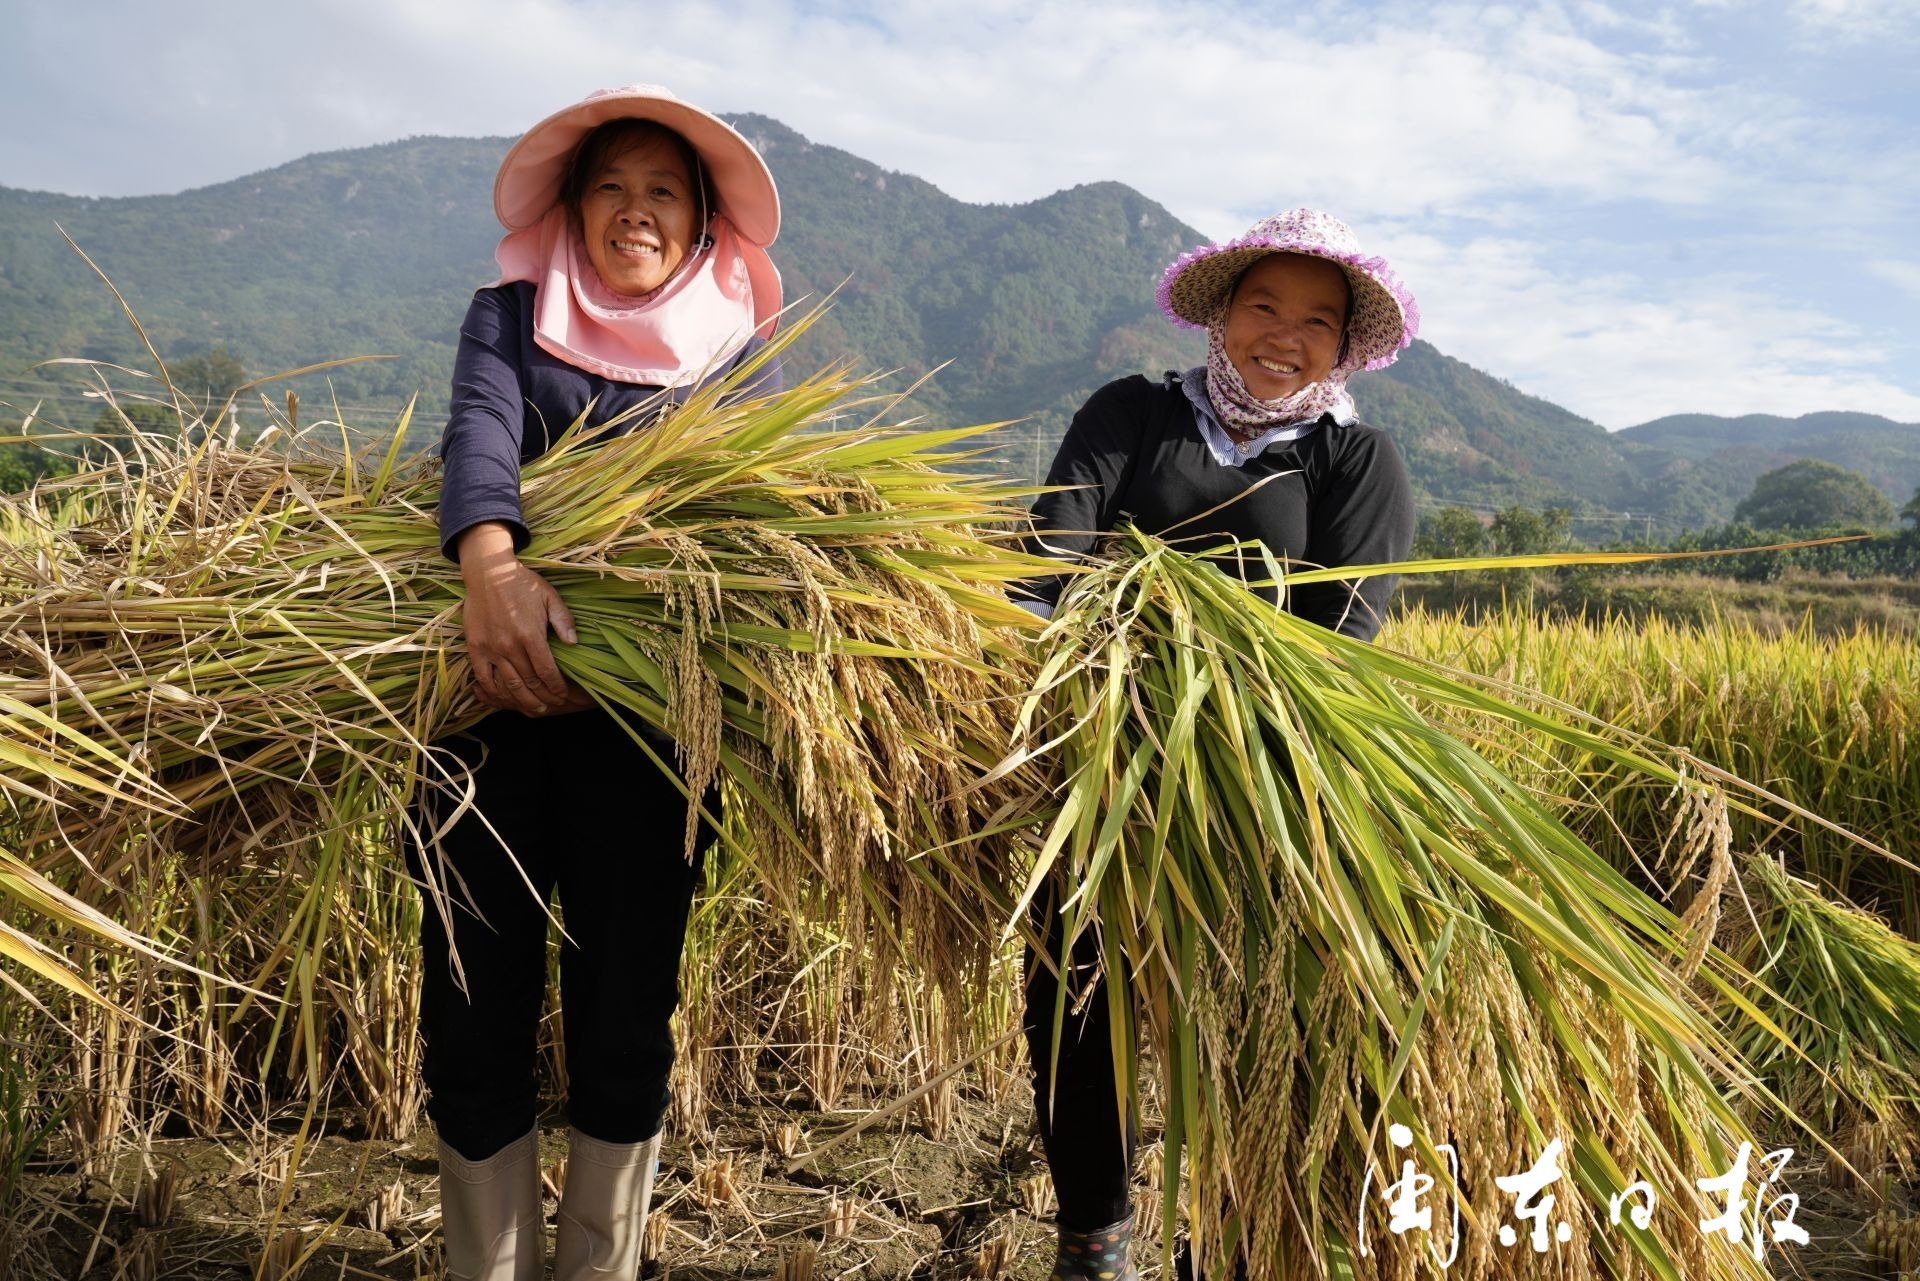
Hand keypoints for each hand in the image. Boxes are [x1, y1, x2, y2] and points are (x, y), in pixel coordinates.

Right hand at [456, 522, 578, 716]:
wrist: (487, 573)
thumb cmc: (522, 584)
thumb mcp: (550, 596)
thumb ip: (563, 620)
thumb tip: (573, 643)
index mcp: (530, 635)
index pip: (547, 672)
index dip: (557, 687)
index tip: (564, 694)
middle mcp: (510, 646)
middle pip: (530, 683)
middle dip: (544, 698)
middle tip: (553, 705)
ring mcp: (491, 649)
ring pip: (509, 685)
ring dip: (523, 702)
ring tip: (535, 709)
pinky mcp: (475, 648)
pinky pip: (484, 677)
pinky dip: (494, 692)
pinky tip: (503, 699)